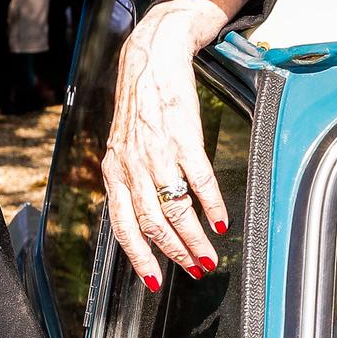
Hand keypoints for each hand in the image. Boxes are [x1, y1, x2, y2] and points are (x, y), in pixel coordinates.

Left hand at [101, 0, 237, 287]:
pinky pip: (197, 178)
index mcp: (115, 170)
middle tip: (195, 270)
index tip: (155, 281)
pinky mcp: (183, 134)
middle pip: (152, 223)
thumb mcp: (125, 147)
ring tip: (210, 254)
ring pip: (174, 207)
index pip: (122, 225)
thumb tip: (145, 220)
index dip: (139, 257)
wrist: (153, 56)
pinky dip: (211, 204)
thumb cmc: (143, 105)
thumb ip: (131, 182)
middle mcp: (132, 165)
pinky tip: (221, 220)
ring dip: (194, 237)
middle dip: (174, 253)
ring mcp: (157, 151)